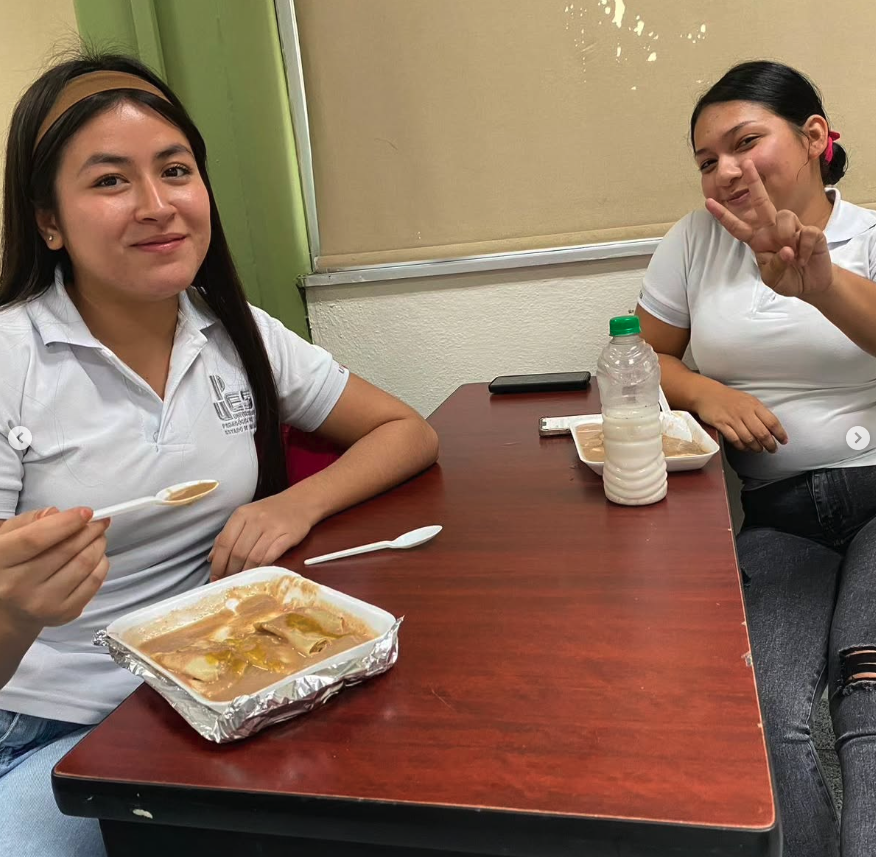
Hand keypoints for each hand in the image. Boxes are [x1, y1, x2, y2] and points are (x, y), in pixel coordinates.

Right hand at [0, 507, 109, 628]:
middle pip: (66, 550)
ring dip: (98, 544)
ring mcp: (42, 603)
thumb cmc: (10, 566)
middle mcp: (17, 586)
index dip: (66, 522)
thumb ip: (29, 521)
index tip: (86, 512)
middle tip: (98, 521)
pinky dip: (101, 563)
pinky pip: (94, 582)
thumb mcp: (7, 537)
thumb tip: (56, 513)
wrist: (9, 609)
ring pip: (84, 564)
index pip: (35, 538)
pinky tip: (96, 556)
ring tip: (98, 536)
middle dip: (89, 530)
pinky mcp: (63, 613)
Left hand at [208, 492, 316, 580]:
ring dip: (245, 572)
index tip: (215, 577)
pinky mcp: (288, 536)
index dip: (218, 563)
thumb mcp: (246, 517)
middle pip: (237, 552)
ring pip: (253, 557)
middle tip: (228, 582)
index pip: (224, 542)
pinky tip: (257, 573)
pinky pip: (271, 556)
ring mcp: (272, 527)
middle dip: (230, 571)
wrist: (301, 502)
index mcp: (241, 514)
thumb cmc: (271, 512)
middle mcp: (256, 519)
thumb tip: (212, 558)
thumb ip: (228, 535)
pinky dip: (261, 567)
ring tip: (241, 580)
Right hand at [693, 385, 787, 452]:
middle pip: (761, 433)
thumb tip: (771, 427)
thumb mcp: (748, 400)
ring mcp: (732, 419)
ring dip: (756, 447)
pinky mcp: (721, 424)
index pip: (772, 421)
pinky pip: (734, 439)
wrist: (707, 394)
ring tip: (759, 450)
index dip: (779, 433)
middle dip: (769, 444)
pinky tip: (745, 448)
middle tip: (772, 449)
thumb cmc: (729, 398)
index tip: (783, 441)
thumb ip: (759, 412)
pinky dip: (741, 446)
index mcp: (754, 405)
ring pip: (748, 438)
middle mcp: (745, 412)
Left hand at [705, 160, 832, 298]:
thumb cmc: (787, 279)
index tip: (708, 202)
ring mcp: (792, 228)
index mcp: (758, 240)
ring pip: (785, 217)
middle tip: (747, 163)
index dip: (723, 216)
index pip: (737, 226)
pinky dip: (805, 249)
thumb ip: (774, 264)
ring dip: (787, 236)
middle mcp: (773, 230)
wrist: (810, 284)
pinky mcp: (811, 232)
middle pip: (761, 202)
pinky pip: (806, 233)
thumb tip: (786, 249)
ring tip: (794, 257)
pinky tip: (805, 258)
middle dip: (754, 183)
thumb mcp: (772, 278)